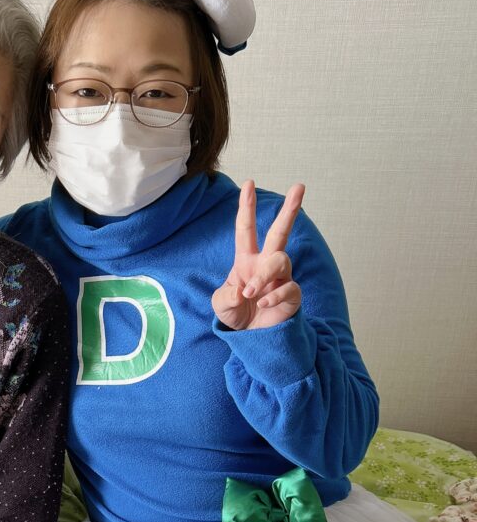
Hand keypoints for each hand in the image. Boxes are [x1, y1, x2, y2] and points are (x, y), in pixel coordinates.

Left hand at [212, 181, 304, 329]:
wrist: (250, 337)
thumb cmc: (236, 314)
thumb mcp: (221, 303)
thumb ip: (226, 295)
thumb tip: (243, 290)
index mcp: (247, 260)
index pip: (246, 229)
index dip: (247, 207)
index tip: (248, 184)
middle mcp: (266, 264)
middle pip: (280, 232)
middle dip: (290, 209)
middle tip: (299, 186)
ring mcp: (281, 278)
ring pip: (280, 260)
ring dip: (264, 275)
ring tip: (251, 292)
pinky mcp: (292, 295)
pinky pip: (288, 287)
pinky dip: (273, 296)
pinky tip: (263, 305)